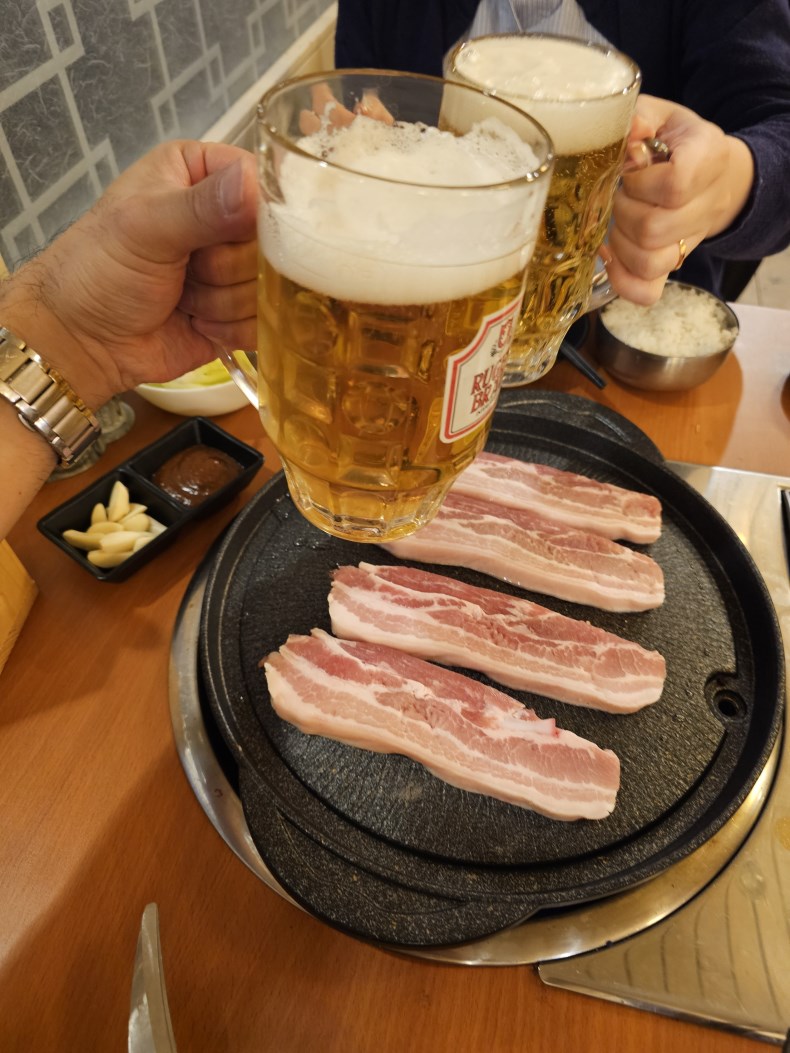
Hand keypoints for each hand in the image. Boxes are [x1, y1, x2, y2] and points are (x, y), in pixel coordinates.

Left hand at [0, 140, 257, 407]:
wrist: (83, 341)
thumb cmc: (99, 270)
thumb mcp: (143, 227)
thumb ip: (201, 207)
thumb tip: (253, 186)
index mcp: (202, 173)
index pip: (263, 181)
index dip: (258, 213)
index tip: (228, 235)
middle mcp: (227, 216)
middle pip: (275, 240)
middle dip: (230, 267)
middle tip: (191, 272)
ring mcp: (238, 267)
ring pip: (272, 285)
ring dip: (225, 302)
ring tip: (185, 300)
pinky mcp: (244, 312)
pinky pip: (268, 320)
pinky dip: (234, 328)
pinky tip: (200, 324)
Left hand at [603, 95, 753, 303]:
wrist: (707, 173)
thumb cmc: (675, 142)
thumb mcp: (662, 116)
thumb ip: (641, 118)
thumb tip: (628, 133)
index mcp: (709, 158)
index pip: (675, 185)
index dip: (642, 183)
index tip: (631, 170)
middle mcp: (706, 205)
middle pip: (655, 229)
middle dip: (624, 211)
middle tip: (618, 195)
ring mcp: (690, 242)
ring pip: (651, 263)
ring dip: (621, 244)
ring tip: (617, 221)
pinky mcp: (672, 267)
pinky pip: (648, 292)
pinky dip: (623, 281)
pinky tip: (610, 257)